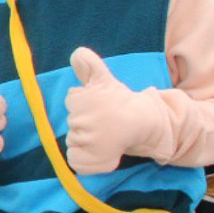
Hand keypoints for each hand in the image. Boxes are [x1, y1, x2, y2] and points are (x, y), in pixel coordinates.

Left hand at [64, 47, 156, 175]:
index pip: (72, 101)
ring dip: (84, 139)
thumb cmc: (119, 101)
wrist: (142, 122)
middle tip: (103, 120)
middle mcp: (86, 122)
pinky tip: (97, 149)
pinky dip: (83, 157)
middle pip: (71, 123)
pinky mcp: (95, 160)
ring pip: (72, 141)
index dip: (83, 103)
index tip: (99, 104)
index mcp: (85, 101)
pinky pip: (75, 160)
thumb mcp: (104, 80)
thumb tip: (77, 52)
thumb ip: (89, 66)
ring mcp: (90, 143)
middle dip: (84, 121)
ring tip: (103, 134)